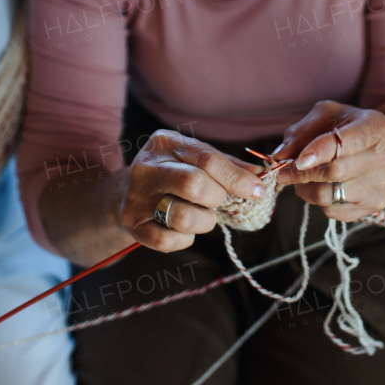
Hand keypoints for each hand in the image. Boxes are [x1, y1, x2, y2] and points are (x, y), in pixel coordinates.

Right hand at [120, 130, 265, 251]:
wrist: (124, 193)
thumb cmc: (172, 173)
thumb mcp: (194, 159)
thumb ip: (228, 165)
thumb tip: (260, 176)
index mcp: (165, 143)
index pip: (207, 158)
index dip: (237, 177)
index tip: (256, 190)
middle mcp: (147, 167)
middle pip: (194, 184)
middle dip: (217, 197)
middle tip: (218, 201)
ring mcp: (136, 197)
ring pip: (182, 216)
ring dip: (204, 221)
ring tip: (202, 215)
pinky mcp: (133, 225)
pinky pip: (168, 241)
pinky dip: (185, 239)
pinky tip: (184, 229)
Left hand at [273, 101, 384, 221]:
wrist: (378, 149)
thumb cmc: (347, 128)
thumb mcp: (325, 116)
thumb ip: (301, 132)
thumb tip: (279, 156)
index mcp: (374, 126)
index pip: (349, 141)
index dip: (321, 151)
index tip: (298, 160)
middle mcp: (384, 156)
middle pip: (336, 172)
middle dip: (303, 173)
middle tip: (283, 172)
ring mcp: (380, 184)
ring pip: (330, 195)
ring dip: (306, 188)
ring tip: (300, 177)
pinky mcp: (374, 204)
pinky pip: (333, 210)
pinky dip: (317, 201)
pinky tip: (319, 186)